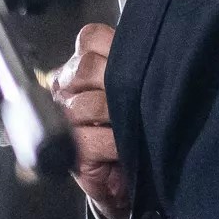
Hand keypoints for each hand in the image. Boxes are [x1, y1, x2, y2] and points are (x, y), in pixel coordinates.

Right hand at [49, 22, 129, 218]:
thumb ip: (135, 65)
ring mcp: (63, 120)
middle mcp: (66, 89)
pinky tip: (124, 148)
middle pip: (85, 68)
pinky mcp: (69, 150)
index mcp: (82, 67)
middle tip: (138, 100)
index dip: (112, 48)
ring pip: (85, 104)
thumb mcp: (138, 90)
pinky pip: (88, 138)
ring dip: (117, 115)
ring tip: (134, 125)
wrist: (131, 180)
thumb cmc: (136, 129)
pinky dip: (112, 143)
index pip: (89, 39)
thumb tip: (155, 43)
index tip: (137, 66)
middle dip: (116, 82)